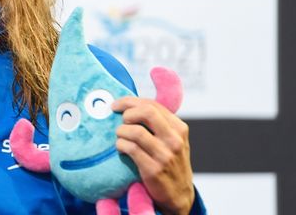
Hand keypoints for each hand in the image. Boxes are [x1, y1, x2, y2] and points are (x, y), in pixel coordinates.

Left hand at [112, 97, 194, 214]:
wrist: (179, 194)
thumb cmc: (170, 162)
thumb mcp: (173, 140)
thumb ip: (158, 123)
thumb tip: (129, 105)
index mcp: (179, 128)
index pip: (152, 105)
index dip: (130, 101)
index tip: (116, 105)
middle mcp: (174, 140)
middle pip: (146, 112)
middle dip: (127, 112)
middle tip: (120, 119)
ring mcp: (165, 155)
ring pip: (135, 131)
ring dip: (121, 131)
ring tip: (120, 136)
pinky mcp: (153, 169)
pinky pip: (130, 149)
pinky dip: (121, 145)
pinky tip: (121, 147)